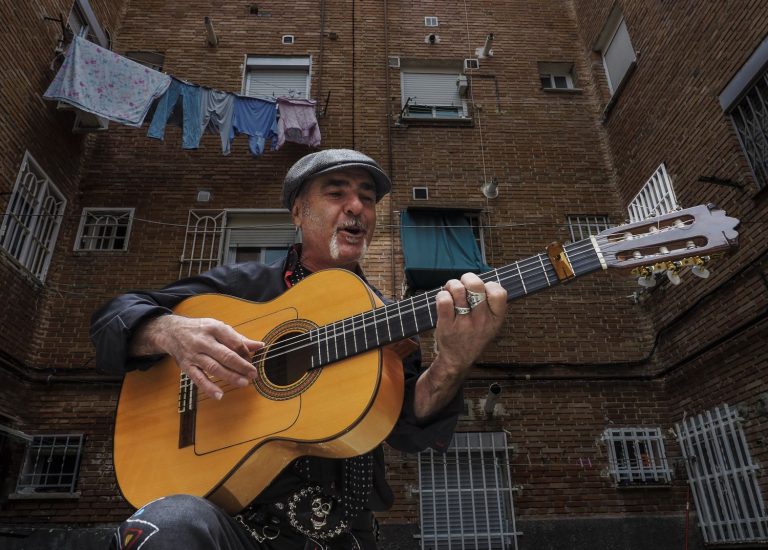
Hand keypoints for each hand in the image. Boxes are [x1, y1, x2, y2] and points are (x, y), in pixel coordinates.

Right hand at [141, 315, 262, 399]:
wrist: (172, 331)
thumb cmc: (201, 330)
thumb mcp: (219, 327)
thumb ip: (239, 338)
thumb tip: (260, 346)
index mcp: (214, 328)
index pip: (234, 342)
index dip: (245, 352)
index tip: (253, 360)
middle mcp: (203, 341)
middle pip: (225, 355)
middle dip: (241, 366)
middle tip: (253, 374)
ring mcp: (194, 355)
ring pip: (214, 368)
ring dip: (230, 377)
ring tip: (243, 383)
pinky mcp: (186, 366)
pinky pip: (198, 379)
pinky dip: (208, 388)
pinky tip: (219, 395)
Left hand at [433, 273, 506, 375]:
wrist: (458, 359)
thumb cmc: (475, 336)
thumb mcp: (492, 324)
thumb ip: (490, 305)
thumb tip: (479, 280)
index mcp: (496, 319)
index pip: (499, 292)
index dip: (489, 285)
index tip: (483, 291)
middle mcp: (481, 320)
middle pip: (476, 285)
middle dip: (467, 278)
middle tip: (463, 284)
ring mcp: (463, 323)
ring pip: (458, 290)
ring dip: (452, 284)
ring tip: (451, 290)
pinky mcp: (446, 325)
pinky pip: (444, 300)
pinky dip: (442, 295)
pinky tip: (444, 299)